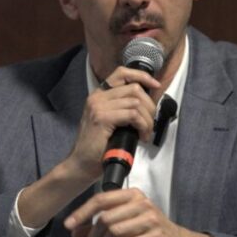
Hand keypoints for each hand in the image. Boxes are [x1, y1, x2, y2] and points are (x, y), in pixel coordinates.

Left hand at [63, 188, 228, 236]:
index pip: (100, 200)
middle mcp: (141, 203)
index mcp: (132, 195)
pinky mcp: (156, 236)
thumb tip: (74, 232)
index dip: (81, 213)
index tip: (68, 226)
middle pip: (104, 219)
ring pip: (113, 233)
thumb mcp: (123, 225)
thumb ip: (98, 227)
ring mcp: (151, 219)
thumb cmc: (148, 232)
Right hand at [64, 66, 159, 182]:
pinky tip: (141, 136)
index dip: (142, 76)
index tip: (155, 85)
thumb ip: (122, 108)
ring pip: (136, 102)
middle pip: (134, 88)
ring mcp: (98, 106)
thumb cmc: (98, 147)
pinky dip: (142, 125)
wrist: (82, 164)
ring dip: (147, 119)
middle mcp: (97, 97)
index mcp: (99, 95)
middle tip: (150, 123)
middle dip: (149, 106)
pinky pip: (132, 115)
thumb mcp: (110, 121)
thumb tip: (146, 104)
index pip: (122, 73)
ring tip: (145, 132)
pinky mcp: (102, 118)